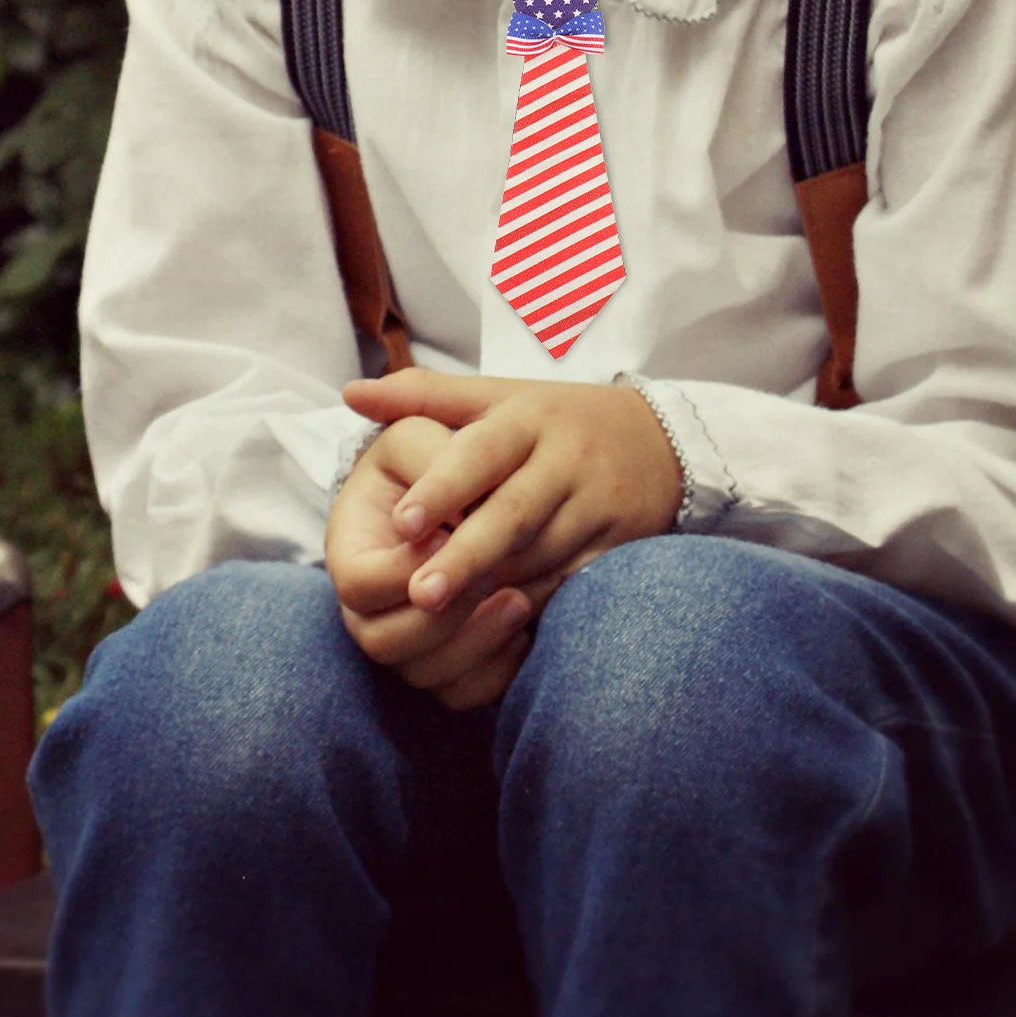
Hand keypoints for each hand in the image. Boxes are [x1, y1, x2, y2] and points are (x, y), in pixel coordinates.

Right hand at [325, 415, 565, 709]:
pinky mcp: (446, 662)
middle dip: (443, 616)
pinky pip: (463, 693)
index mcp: (352, 552)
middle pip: (383, 643)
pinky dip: (496, 670)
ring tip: (520, 600)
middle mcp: (367, 609)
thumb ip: (428, 461)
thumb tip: (424, 516)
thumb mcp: (421, 438)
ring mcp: (405, 641)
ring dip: (475, 643)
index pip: (360, 584)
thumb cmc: (433, 456)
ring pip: (425, 676)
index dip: (404, 569)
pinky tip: (527, 631)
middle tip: (493, 574)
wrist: (465, 484)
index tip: (449, 538)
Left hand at [341, 369, 682, 615]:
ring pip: (540, 554)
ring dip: (494, 587)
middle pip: (512, 514)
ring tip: (446, 619)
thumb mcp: (497, 395)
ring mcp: (595, 503)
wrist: (663, 440)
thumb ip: (424, 396)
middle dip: (464, 556)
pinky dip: (534, 603)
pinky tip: (498, 624)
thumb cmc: (557, 419)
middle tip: (418, 595)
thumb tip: (351, 392)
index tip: (399, 523)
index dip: (442, 488)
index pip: (481, 453)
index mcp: (527, 419)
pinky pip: (570, 580)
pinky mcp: (617, 542)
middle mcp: (565, 459)